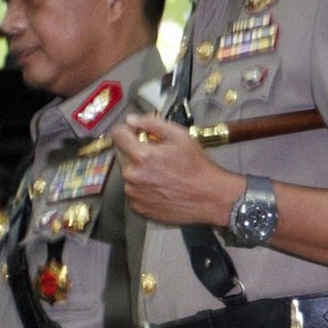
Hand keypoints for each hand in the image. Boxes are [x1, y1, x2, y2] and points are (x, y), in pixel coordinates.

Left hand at [117, 115, 241, 230]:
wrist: (209, 197)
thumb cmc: (198, 169)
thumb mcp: (180, 136)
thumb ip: (152, 123)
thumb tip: (133, 120)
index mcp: (141, 156)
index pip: (117, 135)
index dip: (128, 130)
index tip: (136, 133)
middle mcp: (133, 176)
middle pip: (122, 154)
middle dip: (135, 151)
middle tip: (158, 155)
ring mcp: (134, 194)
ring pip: (128, 174)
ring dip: (139, 170)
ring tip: (162, 172)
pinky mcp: (139, 207)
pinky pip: (134, 191)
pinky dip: (143, 187)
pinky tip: (161, 185)